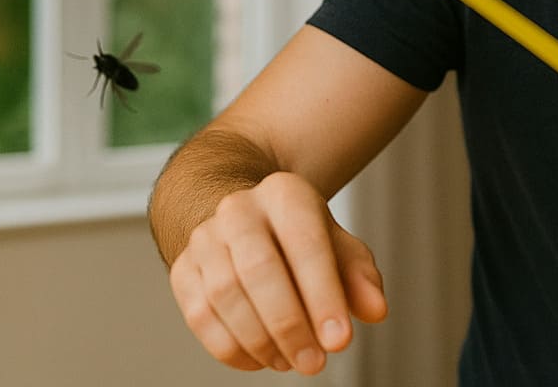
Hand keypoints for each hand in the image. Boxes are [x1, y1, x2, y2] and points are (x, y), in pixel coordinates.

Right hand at [168, 171, 387, 373]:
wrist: (247, 223)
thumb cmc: (300, 241)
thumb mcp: (338, 248)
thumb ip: (360, 278)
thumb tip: (375, 310)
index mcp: (284, 194)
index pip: (305, 244)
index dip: (323, 296)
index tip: (340, 341)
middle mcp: (238, 209)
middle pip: (258, 269)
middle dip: (288, 325)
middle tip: (314, 363)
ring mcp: (204, 238)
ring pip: (224, 295)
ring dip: (260, 340)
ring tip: (290, 362)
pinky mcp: (182, 269)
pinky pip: (200, 315)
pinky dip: (230, 348)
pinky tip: (260, 360)